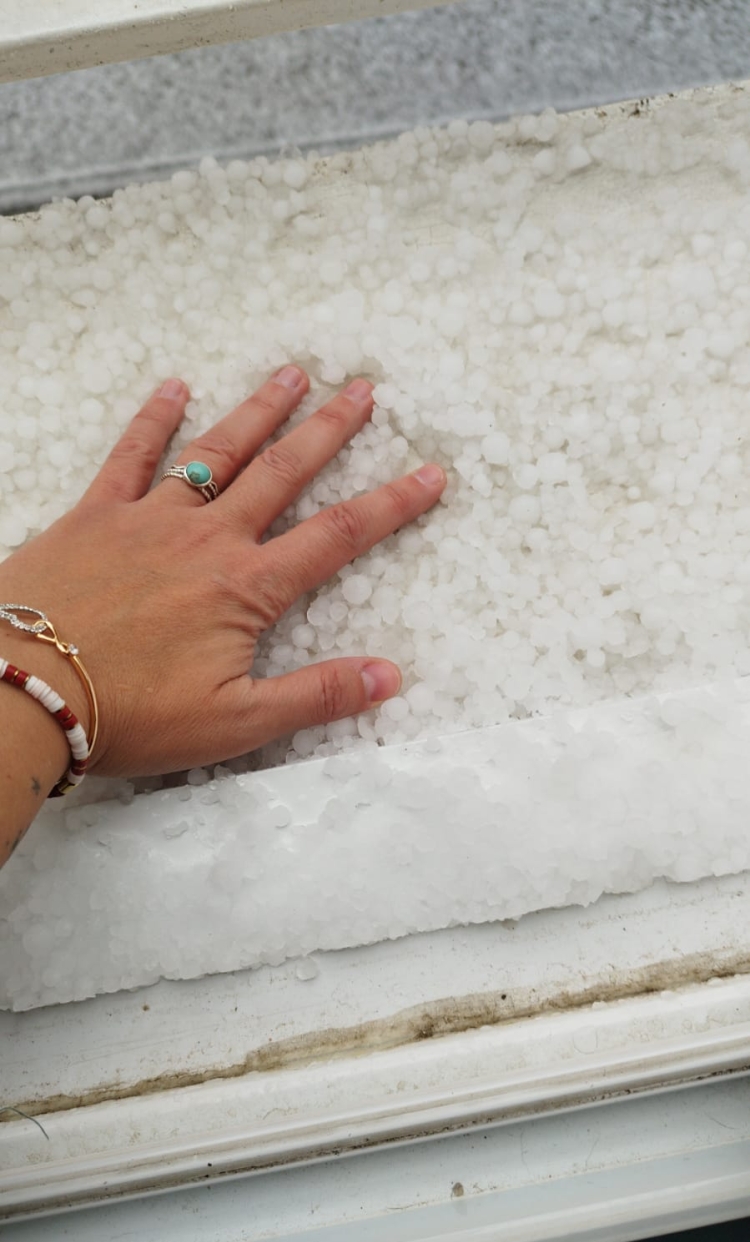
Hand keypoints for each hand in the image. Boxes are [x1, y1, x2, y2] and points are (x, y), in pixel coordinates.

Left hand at [0, 368, 445, 777]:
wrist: (22, 688)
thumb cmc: (130, 714)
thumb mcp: (235, 722)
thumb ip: (315, 696)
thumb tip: (389, 677)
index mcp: (245, 588)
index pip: (336, 537)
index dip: (391, 505)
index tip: (430, 474)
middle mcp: (206, 539)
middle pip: (282, 473)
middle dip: (329, 430)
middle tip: (364, 390)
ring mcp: (148, 518)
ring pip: (217, 452)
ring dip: (258, 411)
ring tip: (292, 374)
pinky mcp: (93, 515)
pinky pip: (129, 455)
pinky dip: (154, 420)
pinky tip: (173, 387)